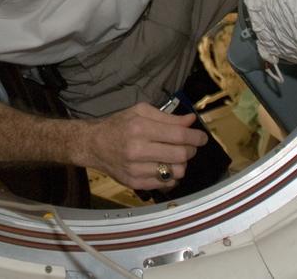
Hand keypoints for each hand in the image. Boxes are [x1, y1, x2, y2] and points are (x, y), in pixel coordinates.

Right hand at [82, 102, 207, 190]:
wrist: (93, 144)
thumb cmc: (119, 125)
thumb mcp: (140, 112)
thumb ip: (167, 117)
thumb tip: (191, 121)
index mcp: (140, 127)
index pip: (179, 136)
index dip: (196, 137)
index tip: (202, 138)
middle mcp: (138, 149)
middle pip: (181, 155)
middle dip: (191, 150)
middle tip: (189, 146)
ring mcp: (136, 169)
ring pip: (175, 172)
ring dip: (181, 164)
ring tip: (175, 157)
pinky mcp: (135, 183)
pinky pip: (165, 184)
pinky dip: (171, 176)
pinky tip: (165, 167)